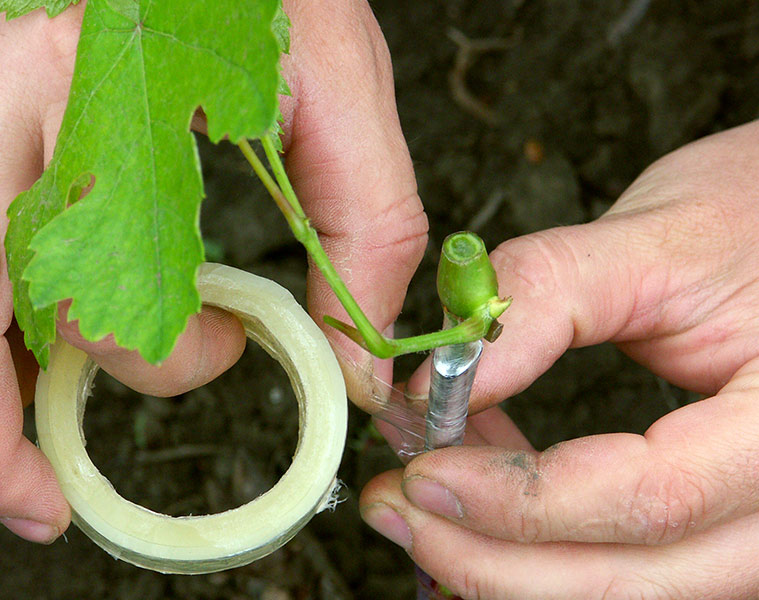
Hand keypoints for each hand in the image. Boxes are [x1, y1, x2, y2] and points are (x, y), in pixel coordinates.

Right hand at [0, 0, 424, 542]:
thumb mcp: (341, 87)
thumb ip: (367, 228)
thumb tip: (355, 363)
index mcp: (96, 93)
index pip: (108, 276)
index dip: (165, 352)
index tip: (225, 351)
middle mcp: (6, 106)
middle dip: (8, 422)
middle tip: (46, 497)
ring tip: (17, 472)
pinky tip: (12, 374)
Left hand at [360, 106, 758, 598]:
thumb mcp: (662, 231)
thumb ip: (543, 297)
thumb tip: (435, 378)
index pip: (654, 497)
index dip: (519, 498)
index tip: (423, 468)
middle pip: (646, 584)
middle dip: (499, 563)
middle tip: (401, 510)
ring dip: (524, 568)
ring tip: (439, 506)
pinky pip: (664, 581)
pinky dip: (572, 557)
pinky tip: (508, 512)